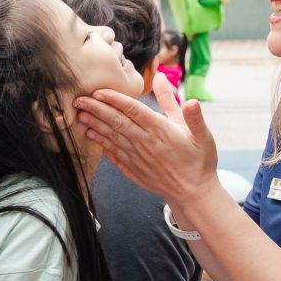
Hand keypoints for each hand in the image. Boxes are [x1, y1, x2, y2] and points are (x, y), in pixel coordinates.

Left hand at [74, 73, 218, 204]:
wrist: (194, 194)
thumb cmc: (199, 161)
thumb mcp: (201, 133)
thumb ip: (187, 110)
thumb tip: (175, 86)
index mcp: (161, 130)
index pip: (133, 110)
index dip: (114, 99)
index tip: (99, 90)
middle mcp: (146, 143)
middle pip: (116, 122)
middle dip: (96, 109)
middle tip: (79, 98)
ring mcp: (138, 158)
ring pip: (111, 137)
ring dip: (94, 125)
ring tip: (80, 114)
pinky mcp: (134, 169)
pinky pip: (114, 154)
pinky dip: (101, 144)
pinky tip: (90, 135)